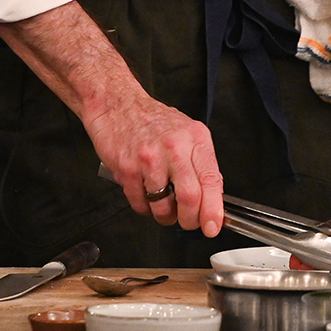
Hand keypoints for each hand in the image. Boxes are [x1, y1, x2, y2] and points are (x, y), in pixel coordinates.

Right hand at [85, 90, 224, 236]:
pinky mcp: (127, 168)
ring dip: (164, 216)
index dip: (213, 210)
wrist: (117, 104)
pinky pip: (139, 203)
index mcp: (195, 138)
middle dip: (189, 220)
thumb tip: (213, 199)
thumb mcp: (187, 133)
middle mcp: (175, 147)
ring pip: (162, 206)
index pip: (211, 180)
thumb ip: (200, 164)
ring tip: (163, 207)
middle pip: (189, 198)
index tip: (212, 226)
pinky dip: (144, 208)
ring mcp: (149, 159)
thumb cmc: (152, 120)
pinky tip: (145, 194)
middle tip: (187, 222)